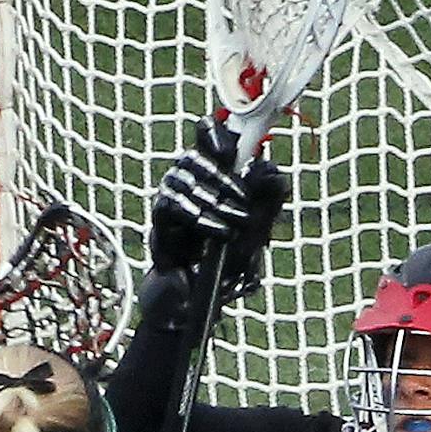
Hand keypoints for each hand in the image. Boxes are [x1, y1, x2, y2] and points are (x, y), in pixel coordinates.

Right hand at [149, 116, 288, 301]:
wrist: (201, 299)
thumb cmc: (227, 260)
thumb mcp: (257, 230)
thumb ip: (267, 201)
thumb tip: (271, 170)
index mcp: (211, 173)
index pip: (206, 135)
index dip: (215, 132)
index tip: (231, 146)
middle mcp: (186, 180)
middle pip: (194, 155)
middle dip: (224, 177)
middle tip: (246, 200)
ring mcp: (169, 198)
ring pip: (184, 179)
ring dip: (216, 202)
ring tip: (236, 226)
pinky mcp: (159, 221)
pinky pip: (173, 206)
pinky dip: (200, 219)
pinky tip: (220, 234)